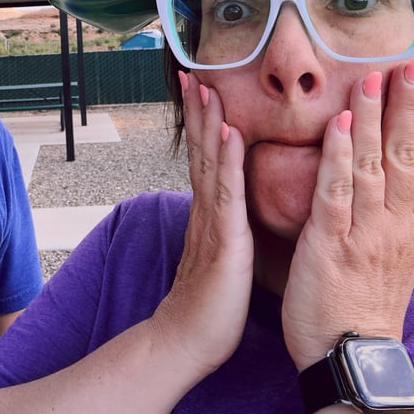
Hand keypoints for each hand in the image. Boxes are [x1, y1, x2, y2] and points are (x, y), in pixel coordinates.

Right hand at [151, 71, 253, 376]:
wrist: (186, 341)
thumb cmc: (208, 305)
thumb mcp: (219, 256)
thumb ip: (221, 228)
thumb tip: (227, 210)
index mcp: (209, 213)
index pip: (205, 157)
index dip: (202, 122)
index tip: (201, 88)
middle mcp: (205, 210)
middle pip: (200, 149)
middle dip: (198, 109)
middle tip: (192, 72)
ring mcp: (212, 223)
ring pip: (209, 161)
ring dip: (208, 121)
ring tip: (206, 87)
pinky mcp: (224, 240)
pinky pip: (225, 193)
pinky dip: (226, 160)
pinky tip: (228, 133)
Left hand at [281, 58, 413, 368]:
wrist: (351, 356)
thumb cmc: (361, 305)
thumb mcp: (387, 257)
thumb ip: (388, 219)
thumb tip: (393, 189)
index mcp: (404, 226)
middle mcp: (392, 224)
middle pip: (403, 156)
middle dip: (406, 108)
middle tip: (410, 64)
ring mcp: (363, 232)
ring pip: (371, 166)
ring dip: (371, 119)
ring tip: (373, 79)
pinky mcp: (331, 243)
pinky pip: (336, 192)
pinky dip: (338, 156)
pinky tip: (337, 125)